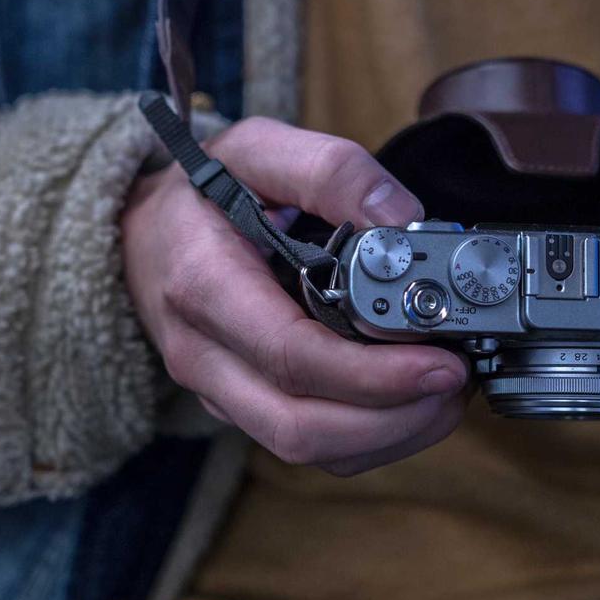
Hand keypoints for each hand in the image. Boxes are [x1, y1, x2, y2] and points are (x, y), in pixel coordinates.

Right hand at [121, 117, 469, 474]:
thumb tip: (402, 217)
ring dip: (390, 435)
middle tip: (457, 381)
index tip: (442, 362)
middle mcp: (204, 355)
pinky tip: (411, 402)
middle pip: (301, 428)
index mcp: (204, 287)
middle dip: (394, 419)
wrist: (142, 236)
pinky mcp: (240, 409)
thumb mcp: (254, 148)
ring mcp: (219, 391)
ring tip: (447, 393)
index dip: (375, 374)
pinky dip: (370, 438)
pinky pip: (309, 447)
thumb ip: (328, 168)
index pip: (292, 357)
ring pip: (309, 451)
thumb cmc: (200, 193)